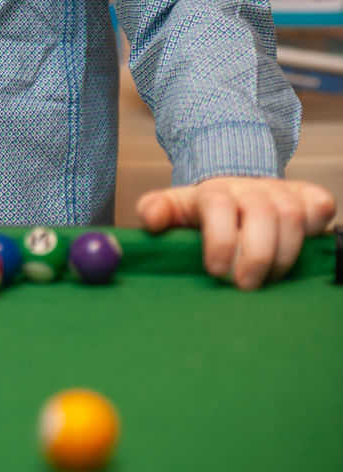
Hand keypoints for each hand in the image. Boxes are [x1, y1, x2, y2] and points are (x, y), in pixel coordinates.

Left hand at [136, 176, 337, 289]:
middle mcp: (250, 187)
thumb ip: (159, 212)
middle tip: (246, 285)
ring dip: (284, 255)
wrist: (237, 186)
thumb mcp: (177, 209)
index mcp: (215, 192)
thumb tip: (150, 219)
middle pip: (263, 213)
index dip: (220, 239)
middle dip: (256, 255)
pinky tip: (301, 249)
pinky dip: (315, 230)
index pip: (218, 205)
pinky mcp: (307, 196)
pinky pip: (320, 207)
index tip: (216, 271)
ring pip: (293, 217)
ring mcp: (281, 190)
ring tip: (268, 278)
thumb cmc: (206, 210)